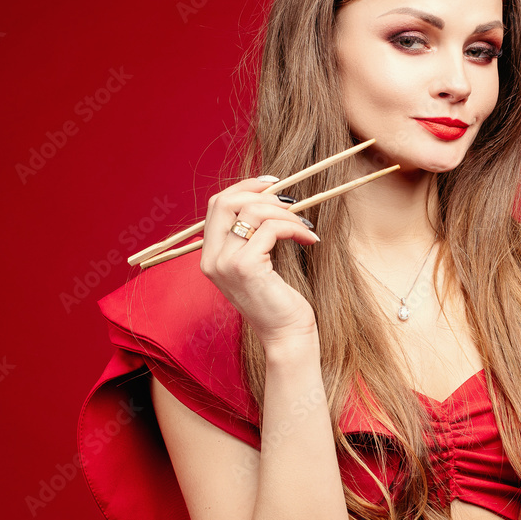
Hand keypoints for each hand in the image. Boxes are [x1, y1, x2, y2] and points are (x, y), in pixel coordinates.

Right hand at [200, 176, 321, 345]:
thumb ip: (254, 234)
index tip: (272, 184)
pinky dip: (294, 228)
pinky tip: (310, 239)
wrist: (286, 335)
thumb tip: (271, 198)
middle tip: (292, 202)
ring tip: (305, 228)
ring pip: (253, 211)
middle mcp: (211, 258)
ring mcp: (225, 263)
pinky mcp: (245, 267)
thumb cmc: (279, 300)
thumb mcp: (260, 262)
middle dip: (261, 194)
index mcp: (210, 255)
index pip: (217, 205)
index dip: (244, 188)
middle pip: (225, 201)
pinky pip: (271, 228)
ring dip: (286, 214)